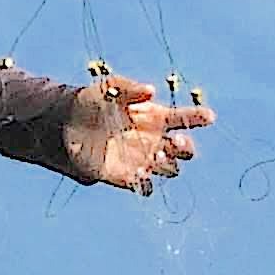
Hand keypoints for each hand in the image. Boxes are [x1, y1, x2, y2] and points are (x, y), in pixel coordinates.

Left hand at [64, 73, 215, 193]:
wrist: (66, 125)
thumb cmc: (92, 102)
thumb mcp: (110, 88)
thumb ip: (130, 88)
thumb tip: (151, 91)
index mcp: (155, 117)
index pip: (184, 118)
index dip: (199, 118)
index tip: (208, 117)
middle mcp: (154, 140)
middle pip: (184, 151)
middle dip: (186, 148)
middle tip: (176, 142)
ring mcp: (142, 160)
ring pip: (170, 170)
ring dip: (167, 165)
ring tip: (155, 157)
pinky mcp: (126, 176)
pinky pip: (145, 187)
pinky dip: (145, 183)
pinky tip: (138, 174)